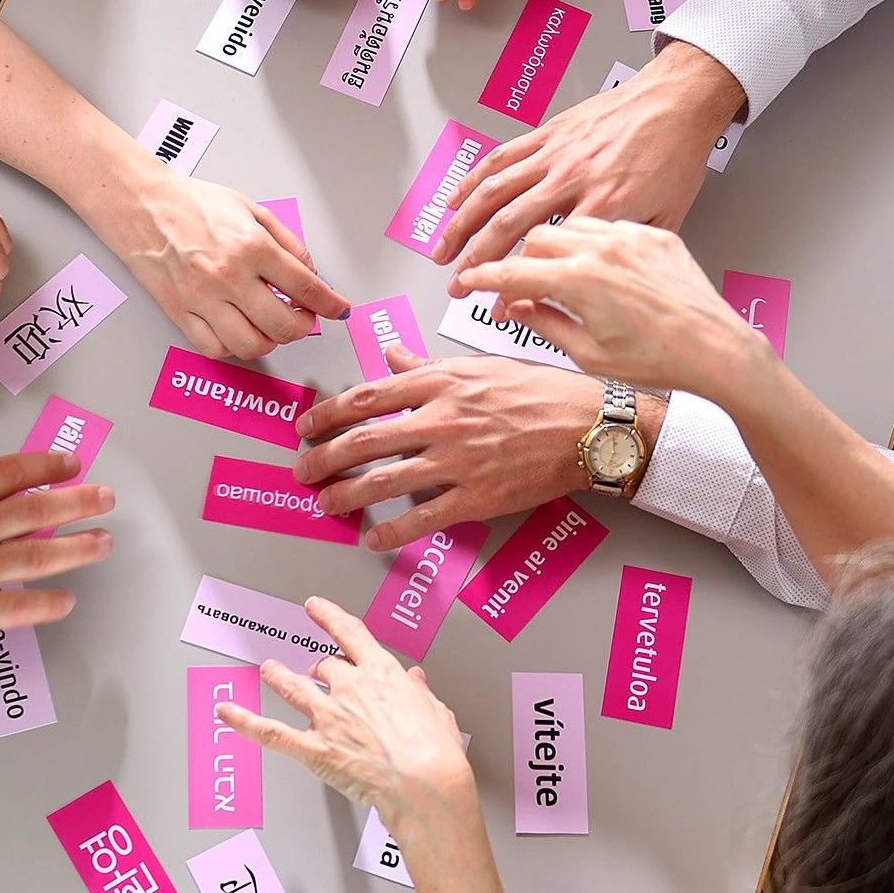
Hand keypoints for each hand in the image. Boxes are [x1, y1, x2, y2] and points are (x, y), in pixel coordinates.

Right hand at [0, 410, 113, 676]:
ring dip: (75, 549)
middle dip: (76, 502)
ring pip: (35, 557)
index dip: (45, 467)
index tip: (69, 464)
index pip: (8, 474)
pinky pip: (15, 609)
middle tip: (104, 497)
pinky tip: (65, 600)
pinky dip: (44, 605)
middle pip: (34, 511)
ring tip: (101, 543)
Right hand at [90, 164, 348, 358]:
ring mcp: (202, 299)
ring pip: (250, 345)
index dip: (330, 305)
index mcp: (251, 246)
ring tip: (271, 326)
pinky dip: (233, 347)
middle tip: (303, 319)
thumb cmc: (194, 204)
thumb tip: (310, 274)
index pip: (305, 288)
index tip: (338, 310)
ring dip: (270, 342)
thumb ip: (287, 243)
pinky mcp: (180, 313)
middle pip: (283, 326)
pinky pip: (215, 348)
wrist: (143, 206)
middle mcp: (228, 276)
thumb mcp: (252, 210)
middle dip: (302, 327)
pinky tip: (238, 330)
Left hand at [217, 598, 472, 826]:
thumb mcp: (437, 712)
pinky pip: (270, 732)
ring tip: (269, 670)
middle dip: (318, 669)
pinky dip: (244, 721)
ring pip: (292, 687)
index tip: (316, 608)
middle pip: (324, 667)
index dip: (328, 617)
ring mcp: (328, 717)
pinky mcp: (313, 748)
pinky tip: (227, 713)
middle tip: (314, 672)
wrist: (426, 783)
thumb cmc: (437, 753)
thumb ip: (421, 694)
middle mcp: (350, 688)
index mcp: (382, 674)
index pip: (349, 634)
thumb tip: (416, 682)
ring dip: (278, 676)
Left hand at [295, 345, 598, 549]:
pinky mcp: (478, 497)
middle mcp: (442, 418)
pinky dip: (391, 532)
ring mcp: (458, 460)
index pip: (366, 397)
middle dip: (323, 458)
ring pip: (384, 480)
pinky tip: (372, 538)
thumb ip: (428, 364)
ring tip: (325, 503)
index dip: (326, 414)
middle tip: (302, 470)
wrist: (590, 426)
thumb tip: (391, 354)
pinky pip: (423, 518)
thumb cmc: (542, 392)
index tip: (305, 426)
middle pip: (364, 440)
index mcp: (441, 381)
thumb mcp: (480, 364)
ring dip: (346, 494)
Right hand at [433, 41, 745, 273]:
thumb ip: (624, 251)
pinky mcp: (547, 135)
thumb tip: (600, 277)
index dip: (517, 285)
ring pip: (494, 193)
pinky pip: (500, 158)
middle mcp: (572, 180)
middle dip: (476, 263)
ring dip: (462, 226)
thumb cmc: (677, 158)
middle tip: (459, 287)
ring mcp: (555, 156)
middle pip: (508, 227)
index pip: (547, 256)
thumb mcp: (666, 220)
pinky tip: (455, 200)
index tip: (501, 306)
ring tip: (443, 252)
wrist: (678, 103)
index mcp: (604, 207)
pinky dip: (472, 180)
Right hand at [454, 218, 774, 401]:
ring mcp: (628, 235)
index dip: (480, 277)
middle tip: (501, 279)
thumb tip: (519, 310)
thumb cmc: (662, 359)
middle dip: (509, 257)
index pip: (511, 272)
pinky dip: (585, 237)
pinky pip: (605, 224)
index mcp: (579, 280)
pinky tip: (583, 254)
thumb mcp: (591, 354)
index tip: (464, 282)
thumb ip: (547, 325)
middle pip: (532, 237)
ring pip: (567, 222)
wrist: (719, 348)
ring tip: (536, 261)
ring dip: (545, 242)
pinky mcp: (653, 235)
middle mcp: (600, 247)